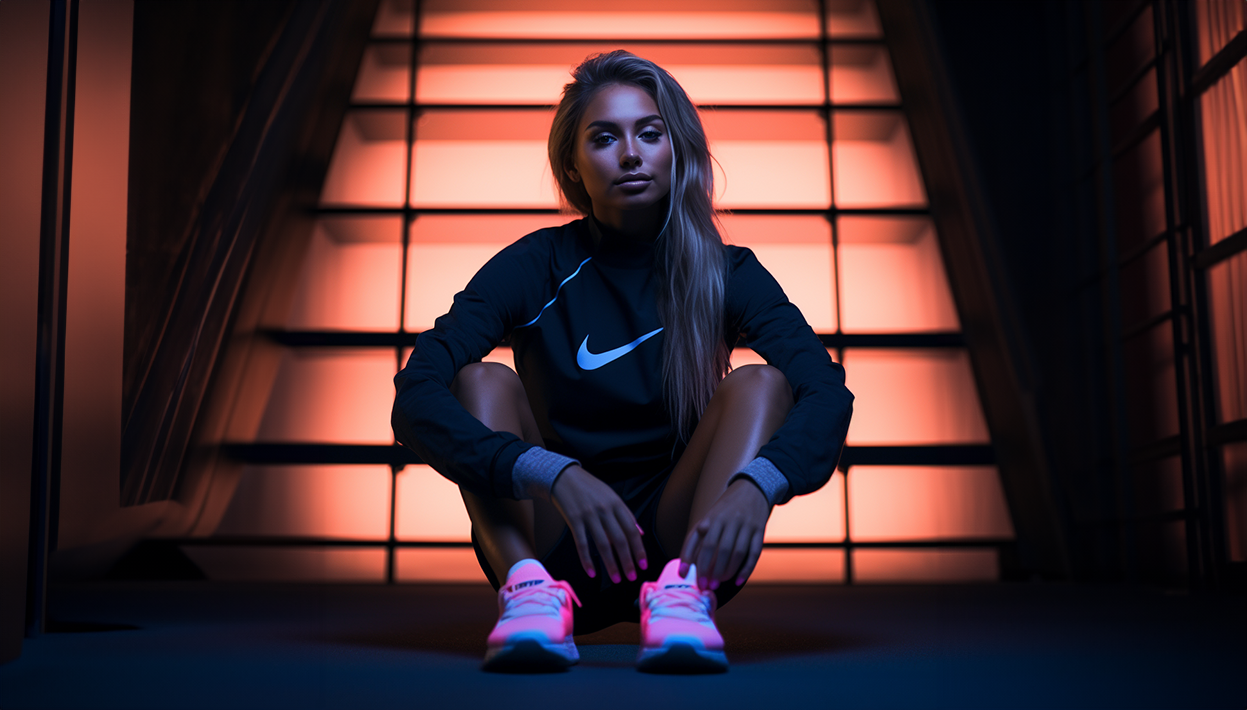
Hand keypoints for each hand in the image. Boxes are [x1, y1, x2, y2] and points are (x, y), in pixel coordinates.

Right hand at [550, 465, 646, 583]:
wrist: (564, 477)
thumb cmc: (590, 488)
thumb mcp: (611, 496)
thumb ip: (626, 514)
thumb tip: (640, 533)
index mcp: (616, 503)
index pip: (632, 530)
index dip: (639, 549)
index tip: (643, 564)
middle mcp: (604, 509)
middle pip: (619, 540)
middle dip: (627, 561)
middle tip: (632, 577)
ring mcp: (589, 515)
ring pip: (602, 544)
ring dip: (611, 564)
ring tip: (617, 578)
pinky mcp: (574, 520)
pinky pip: (581, 543)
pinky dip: (587, 559)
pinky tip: (592, 572)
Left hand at [679, 478, 769, 589]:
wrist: (751, 489)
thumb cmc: (724, 511)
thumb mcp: (707, 519)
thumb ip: (696, 541)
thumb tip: (685, 569)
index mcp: (712, 518)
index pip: (699, 541)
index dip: (691, 560)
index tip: (685, 576)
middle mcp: (728, 521)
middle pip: (718, 549)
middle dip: (711, 570)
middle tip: (706, 585)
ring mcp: (745, 525)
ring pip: (737, 553)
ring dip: (727, 571)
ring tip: (719, 582)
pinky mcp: (759, 531)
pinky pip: (754, 553)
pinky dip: (746, 569)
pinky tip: (738, 580)